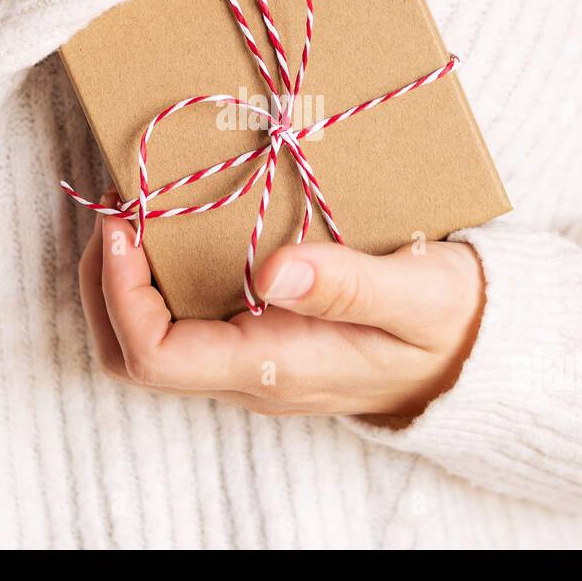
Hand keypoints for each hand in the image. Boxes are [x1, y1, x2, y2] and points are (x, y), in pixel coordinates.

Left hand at [78, 194, 485, 418]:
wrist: (474, 356)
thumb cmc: (450, 323)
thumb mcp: (417, 295)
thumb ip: (348, 286)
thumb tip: (272, 273)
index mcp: (275, 367)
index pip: (157, 359)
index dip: (121, 295)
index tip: (124, 225)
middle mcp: (248, 373)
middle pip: (134, 355)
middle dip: (107, 284)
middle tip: (118, 208)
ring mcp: (249, 361)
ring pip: (152, 339)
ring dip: (128, 277)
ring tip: (141, 206)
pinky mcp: (258, 341)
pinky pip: (185, 320)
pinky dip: (163, 273)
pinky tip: (182, 222)